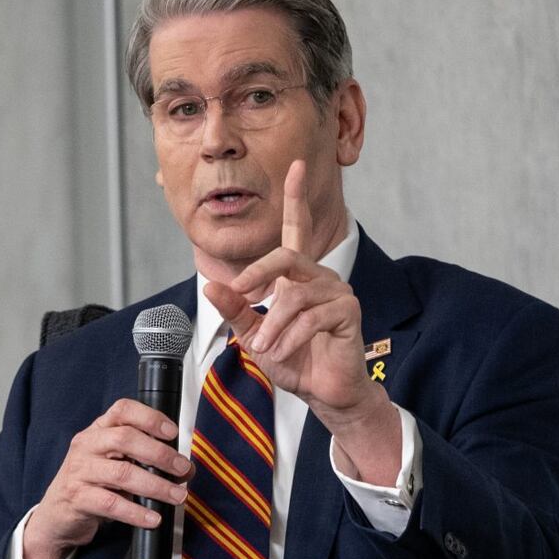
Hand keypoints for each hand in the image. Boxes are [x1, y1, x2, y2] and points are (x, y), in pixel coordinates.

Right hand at [22, 399, 192, 558]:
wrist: (57, 513)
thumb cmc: (93, 482)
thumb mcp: (117, 462)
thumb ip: (148, 460)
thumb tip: (186, 469)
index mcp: (99, 429)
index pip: (123, 410)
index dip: (150, 417)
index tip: (172, 432)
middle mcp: (88, 444)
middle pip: (125, 438)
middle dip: (160, 454)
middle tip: (182, 468)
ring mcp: (80, 470)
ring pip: (122, 473)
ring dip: (156, 485)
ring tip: (176, 495)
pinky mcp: (77, 498)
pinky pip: (111, 504)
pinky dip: (136, 512)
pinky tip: (153, 517)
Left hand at [203, 160, 400, 484]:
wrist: (324, 392)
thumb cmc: (295, 360)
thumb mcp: (254, 335)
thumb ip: (235, 310)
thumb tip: (211, 285)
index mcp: (299, 275)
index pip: (297, 228)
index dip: (296, 197)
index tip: (296, 166)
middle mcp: (320, 276)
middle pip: (286, 256)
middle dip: (259, 272)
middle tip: (241, 294)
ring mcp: (337, 291)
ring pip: (294, 295)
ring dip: (272, 325)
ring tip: (263, 348)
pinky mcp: (348, 312)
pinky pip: (310, 317)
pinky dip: (290, 337)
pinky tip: (283, 352)